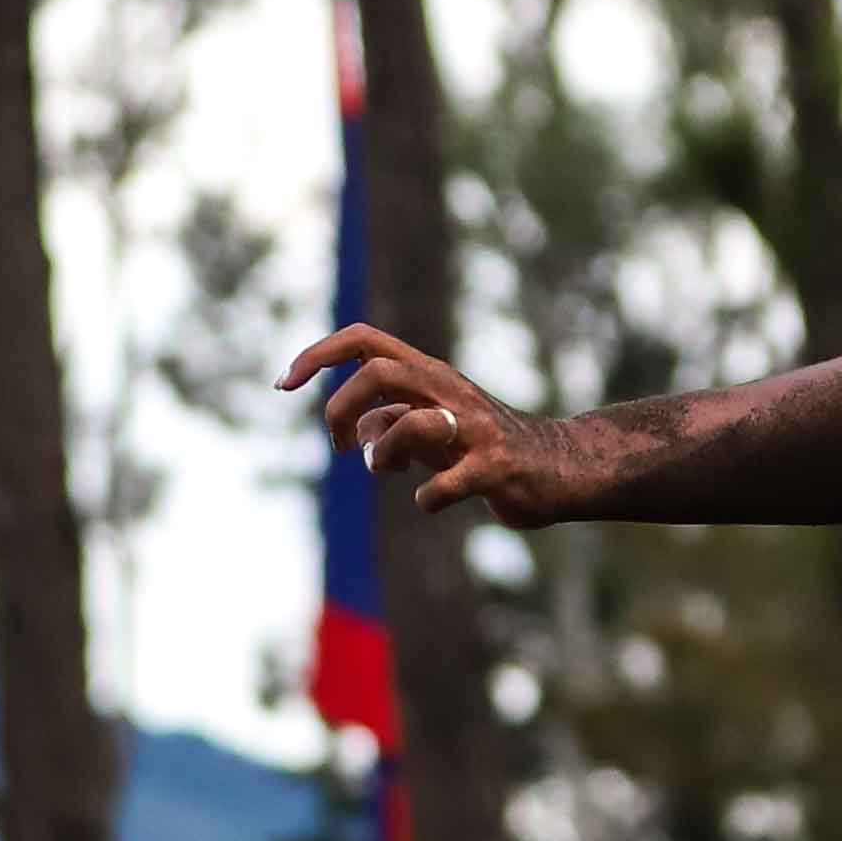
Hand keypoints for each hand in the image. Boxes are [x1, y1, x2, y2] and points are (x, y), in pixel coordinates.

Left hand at [284, 325, 557, 518]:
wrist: (557, 469)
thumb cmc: (483, 448)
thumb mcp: (430, 429)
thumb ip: (389, 422)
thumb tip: (355, 435)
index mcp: (428, 375)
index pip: (362, 339)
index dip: (315, 356)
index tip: (284, 385)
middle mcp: (449, 390)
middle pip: (377, 372)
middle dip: (340, 410)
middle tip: (338, 447)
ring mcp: (475, 428)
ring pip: (410, 424)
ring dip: (382, 455)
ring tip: (391, 471)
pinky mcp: (496, 467)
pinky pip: (444, 486)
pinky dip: (426, 499)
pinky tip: (431, 501)